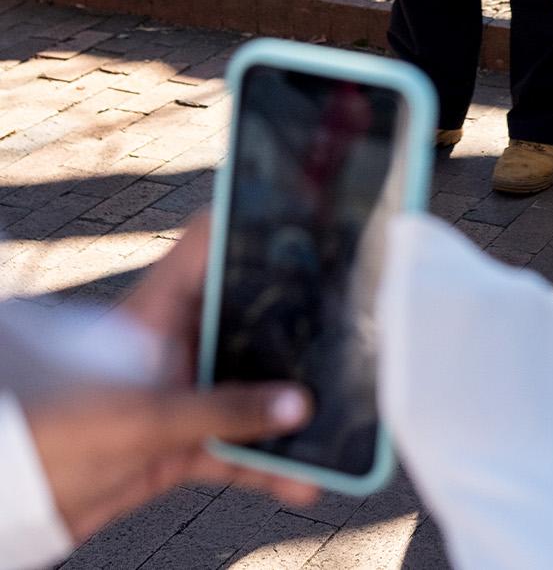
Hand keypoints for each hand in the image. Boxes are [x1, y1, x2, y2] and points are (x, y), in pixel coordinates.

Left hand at [25, 213, 318, 540]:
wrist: (19, 502)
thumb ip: (219, 411)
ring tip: (338, 423)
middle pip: (251, 319)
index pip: (209, 245)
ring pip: (254, 391)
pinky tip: (304, 482)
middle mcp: (178, 345)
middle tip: (352, 322)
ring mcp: (184, 394)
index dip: (252, 223)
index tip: (307, 216)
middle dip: (300, 329)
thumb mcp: (140, 418)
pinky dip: (273, 468)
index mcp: (158, 311)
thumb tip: (296, 407)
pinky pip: (242, 449)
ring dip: (293, 414)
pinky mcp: (185, 442)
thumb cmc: (49, 438)